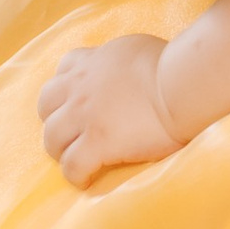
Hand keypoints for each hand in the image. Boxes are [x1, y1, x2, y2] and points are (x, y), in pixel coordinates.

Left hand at [39, 36, 179, 187]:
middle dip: (56, 120)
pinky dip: (76, 175)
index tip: (78, 103)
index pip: (63, 71)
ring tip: (77, 160)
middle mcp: (80, 86)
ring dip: (62, 150)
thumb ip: (118, 60)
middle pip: (46, 106)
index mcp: (92, 61)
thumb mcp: (135, 49)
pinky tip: (88, 179)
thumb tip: (124, 72)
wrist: (183, 84)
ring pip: (52, 139)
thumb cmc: (173, 66)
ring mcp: (84, 115)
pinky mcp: (96, 142)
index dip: (67, 90)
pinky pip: (71, 166)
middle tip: (74, 135)